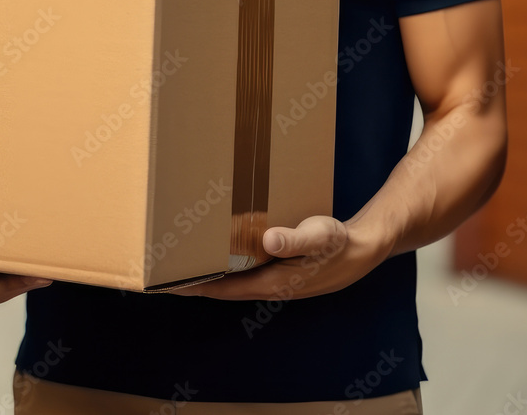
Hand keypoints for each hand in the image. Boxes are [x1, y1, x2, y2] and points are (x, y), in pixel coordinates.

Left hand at [167, 215, 391, 300]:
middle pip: (222, 287)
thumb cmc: (339, 243)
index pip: (223, 288)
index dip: (195, 285)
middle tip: (162, 270)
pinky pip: (243, 270)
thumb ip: (295, 240)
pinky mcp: (277, 270)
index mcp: (273, 283)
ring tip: (181, 262)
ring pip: (232, 279)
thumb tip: (268, 241)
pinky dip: (226, 264)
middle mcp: (269, 286)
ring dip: (208, 272)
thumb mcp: (320, 237)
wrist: (364, 249)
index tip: (166, 282)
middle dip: (194, 280)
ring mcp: (273, 280)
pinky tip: (217, 251)